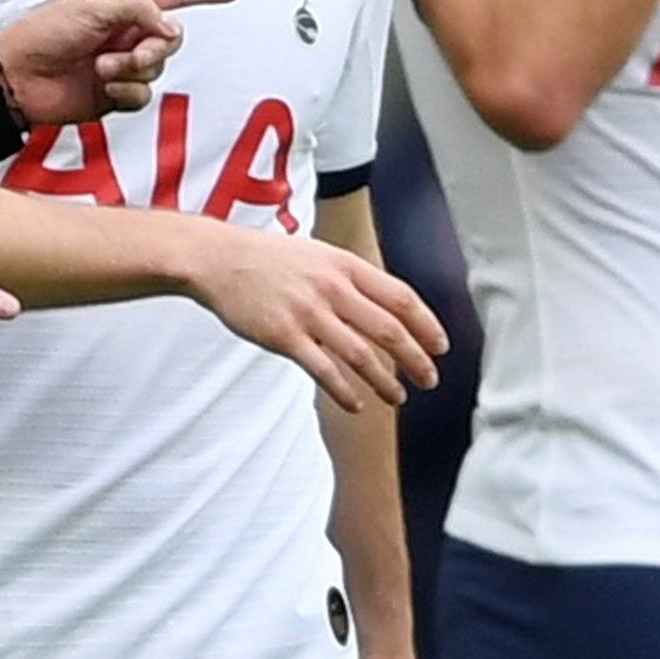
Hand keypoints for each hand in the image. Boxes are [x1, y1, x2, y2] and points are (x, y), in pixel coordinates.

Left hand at [0, 0, 239, 125]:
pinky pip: (143, 93)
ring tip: (101, 69)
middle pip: (169, 37)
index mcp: (117, 0)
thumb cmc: (42, 33)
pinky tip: (103, 87)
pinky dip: (126, 91)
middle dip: (155, 46)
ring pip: (157, 67)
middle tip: (130, 53)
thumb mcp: (91, 5)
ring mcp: (120, 61)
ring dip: (133, 69)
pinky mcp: (115, 92)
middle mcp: (122, 30)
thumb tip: (172, 26)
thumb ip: (139, 7)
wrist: (17, 79)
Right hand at [185, 221, 445, 410]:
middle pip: (388, 329)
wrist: (219, 259)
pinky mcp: (284, 336)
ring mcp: (307, 313)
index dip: (426, 324)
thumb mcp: (318, 254)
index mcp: (344, 265)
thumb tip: (390, 306)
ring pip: (360, 355)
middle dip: (416, 359)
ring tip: (397, 398)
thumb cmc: (270, 259)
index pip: (400, 297)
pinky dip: (345, 391)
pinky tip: (356, 403)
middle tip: (430, 379)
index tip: (440, 346)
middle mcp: (331, 287)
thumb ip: (352, 277)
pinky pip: (323, 370)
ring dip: (385, 381)